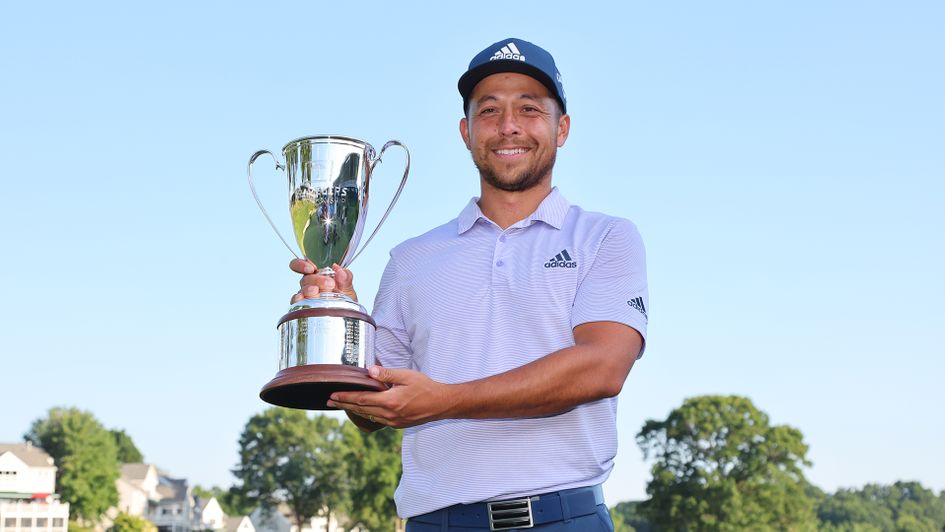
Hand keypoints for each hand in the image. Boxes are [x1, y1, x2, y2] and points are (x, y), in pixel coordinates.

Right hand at [289, 259, 357, 302]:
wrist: (345, 317)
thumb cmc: (344, 300)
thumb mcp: (348, 288)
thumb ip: (345, 278)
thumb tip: (340, 271)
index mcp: (319, 275)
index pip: (304, 265)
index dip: (302, 264)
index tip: (311, 268)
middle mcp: (310, 284)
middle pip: (306, 278)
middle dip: (317, 279)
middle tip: (330, 284)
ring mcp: (306, 296)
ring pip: (302, 290)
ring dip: (308, 290)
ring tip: (317, 291)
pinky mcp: (303, 307)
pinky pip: (297, 302)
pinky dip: (298, 300)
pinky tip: (302, 299)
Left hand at [327, 366, 455, 428]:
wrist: (441, 404)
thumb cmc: (425, 387)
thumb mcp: (406, 376)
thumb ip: (386, 374)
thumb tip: (368, 371)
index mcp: (390, 401)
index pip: (361, 399)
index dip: (345, 397)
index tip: (333, 394)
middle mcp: (389, 414)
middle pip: (361, 409)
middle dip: (344, 404)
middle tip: (329, 401)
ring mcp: (393, 421)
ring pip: (368, 416)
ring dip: (353, 410)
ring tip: (342, 405)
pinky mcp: (397, 425)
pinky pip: (377, 420)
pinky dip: (366, 415)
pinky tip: (362, 411)